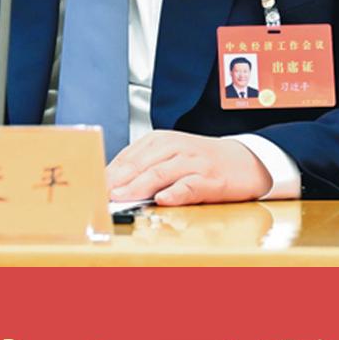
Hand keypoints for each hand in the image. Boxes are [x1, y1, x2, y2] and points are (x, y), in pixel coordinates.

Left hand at [107, 131, 273, 205]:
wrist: (245, 161)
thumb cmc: (203, 161)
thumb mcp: (170, 155)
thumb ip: (144, 167)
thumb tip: (112, 184)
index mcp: (163, 140)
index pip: (129, 156)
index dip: (110, 173)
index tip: (93, 187)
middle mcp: (177, 148)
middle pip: (142, 163)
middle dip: (119, 180)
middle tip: (101, 194)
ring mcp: (195, 164)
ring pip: (161, 173)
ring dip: (139, 186)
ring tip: (121, 197)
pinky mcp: (211, 180)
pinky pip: (191, 186)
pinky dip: (176, 192)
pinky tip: (163, 198)